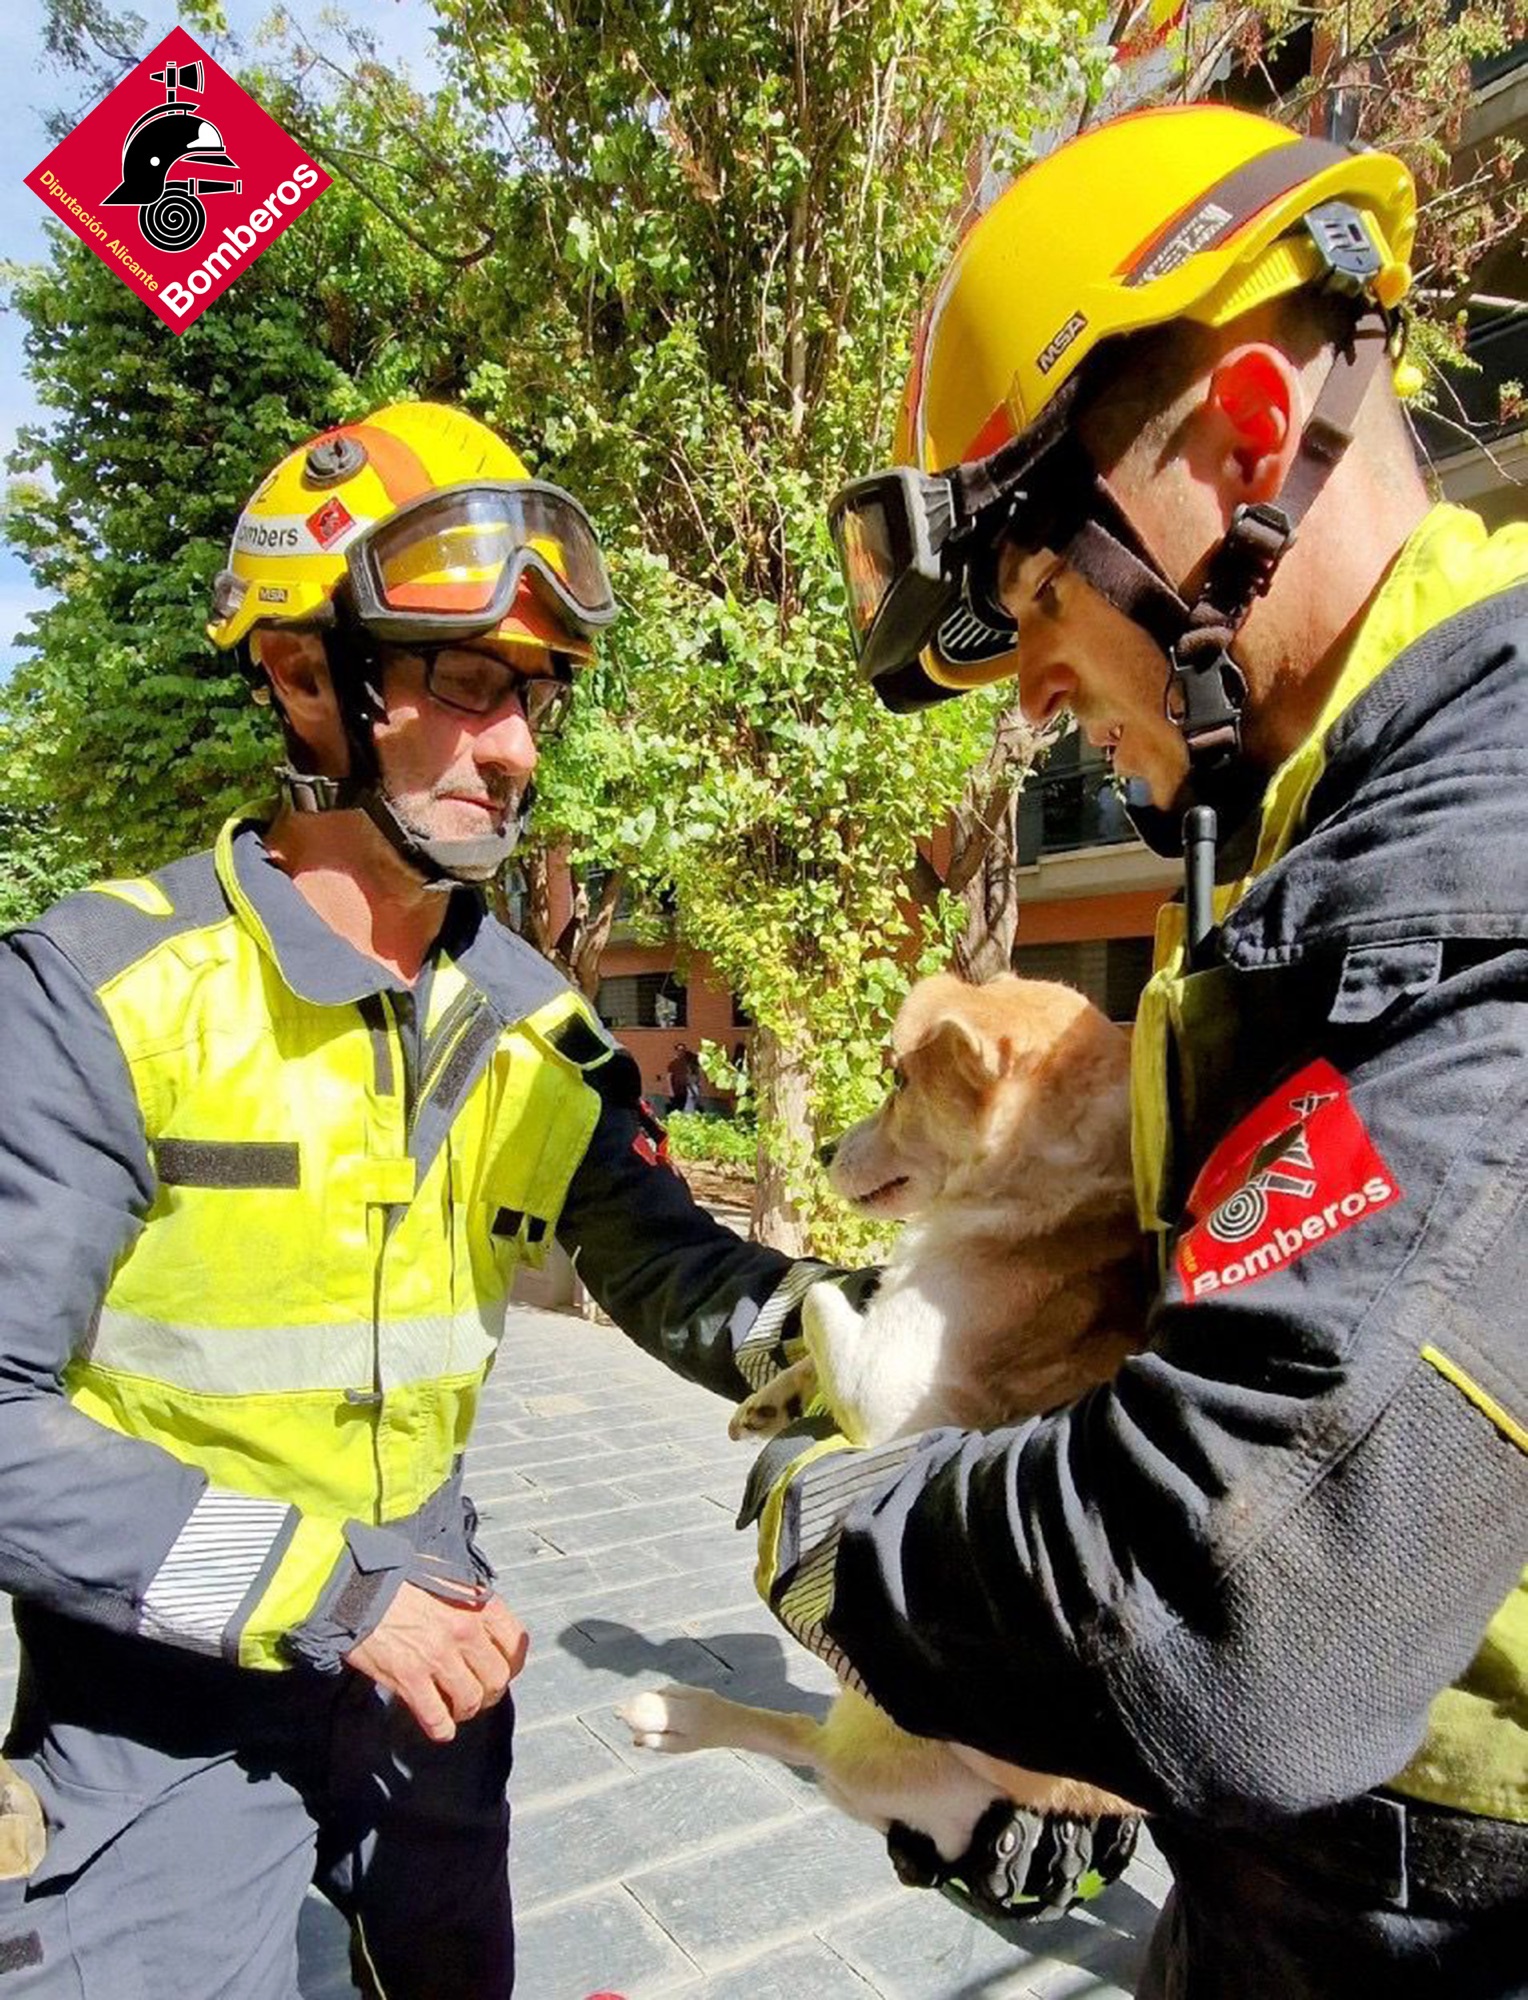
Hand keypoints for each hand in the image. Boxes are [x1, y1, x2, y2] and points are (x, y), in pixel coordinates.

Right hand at [344, 1580, 528, 1742]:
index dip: (512, 1662)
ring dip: (466, 1710)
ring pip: (471, 1700)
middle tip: (478, 1693)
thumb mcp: (446, 1575)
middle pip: (498, 1678)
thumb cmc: (398, 1577)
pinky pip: (436, 1718)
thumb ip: (469, 1598)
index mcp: (476, 1603)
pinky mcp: (409, 1678)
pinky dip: (441, 1729)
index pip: (515, 1642)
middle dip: (491, 1692)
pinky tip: (439, 1727)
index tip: (504, 1669)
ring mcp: (438, 1656)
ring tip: (456, 1708)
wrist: (356, 1586)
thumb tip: (482, 1620)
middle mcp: (464, 1630)